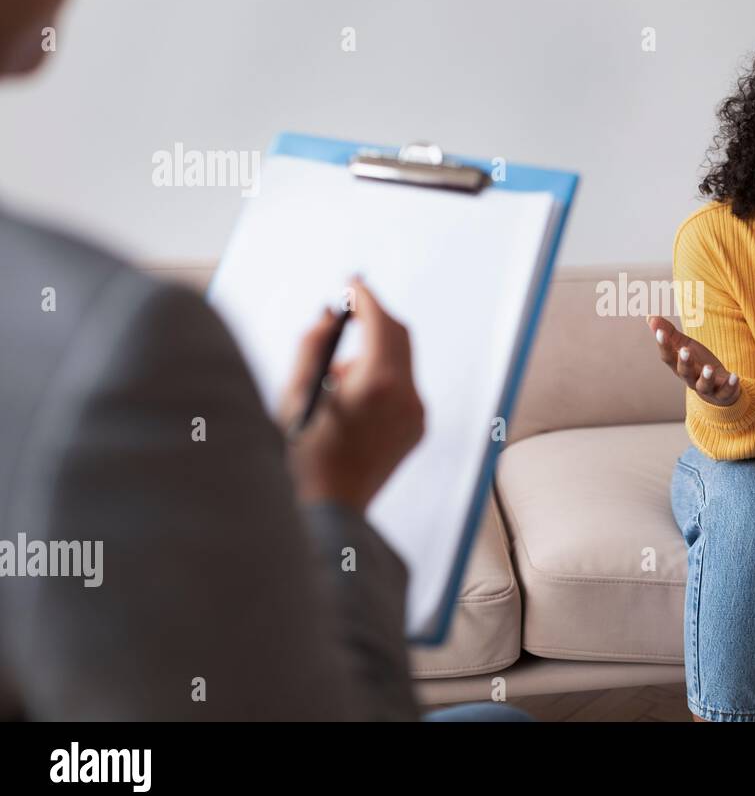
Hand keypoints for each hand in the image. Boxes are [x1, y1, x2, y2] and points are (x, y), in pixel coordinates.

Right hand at [279, 278, 424, 512]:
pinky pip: (403, 388)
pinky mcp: (417, 428)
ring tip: (334, 379)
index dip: (364, 297)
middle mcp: (407, 396)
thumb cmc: (301, 455)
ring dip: (372, 352)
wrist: (329, 512)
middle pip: (399, 336)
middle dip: (374, 318)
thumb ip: (313, 346)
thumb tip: (330, 315)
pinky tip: (349, 401)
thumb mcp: (295, 394)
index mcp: (379, 384)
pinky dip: (380, 378)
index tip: (351, 283)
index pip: (379, 322)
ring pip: (401, 362)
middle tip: (348, 308)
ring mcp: (417, 414)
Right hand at [645, 315, 739, 406]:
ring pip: (703, 385)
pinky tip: (735, 376)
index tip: (660, 332)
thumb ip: (670, 333)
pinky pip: (726, 391)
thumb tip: (650, 317)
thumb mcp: (684, 346)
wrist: (718, 388)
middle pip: (685, 372)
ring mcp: (707, 388)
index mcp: (679, 367)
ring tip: (708, 369)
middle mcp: (691, 379)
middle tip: (685, 350)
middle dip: (684, 362)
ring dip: (706, 377)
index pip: (668, 358)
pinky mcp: (723, 393)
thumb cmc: (698, 364)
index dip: (663, 346)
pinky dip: (730, 385)